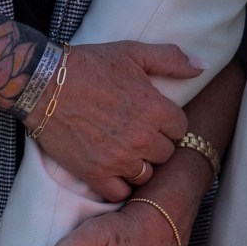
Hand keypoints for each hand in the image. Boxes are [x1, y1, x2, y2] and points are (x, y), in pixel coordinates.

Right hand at [34, 41, 197, 200]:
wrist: (43, 84)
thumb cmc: (90, 65)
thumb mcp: (134, 52)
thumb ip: (172, 59)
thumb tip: (202, 66)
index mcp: (157, 110)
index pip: (181, 128)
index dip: (168, 123)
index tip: (153, 118)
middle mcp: (142, 138)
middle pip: (166, 153)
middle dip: (156, 144)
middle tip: (138, 134)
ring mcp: (119, 159)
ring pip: (146, 174)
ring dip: (140, 165)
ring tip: (126, 152)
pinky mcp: (94, 173)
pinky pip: (120, 193)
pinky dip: (119, 185)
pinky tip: (113, 171)